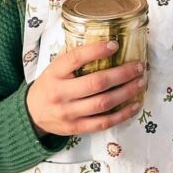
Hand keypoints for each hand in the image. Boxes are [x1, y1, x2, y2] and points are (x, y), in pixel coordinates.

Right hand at [26, 40, 145, 138]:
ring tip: (141, 83)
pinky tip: (135, 105)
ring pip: (103, 103)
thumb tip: (109, 45)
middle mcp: (60, 93)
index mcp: (54, 73)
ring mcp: (68, 113)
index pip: (75, 58)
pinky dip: (123, 114)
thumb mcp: (55, 68)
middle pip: (96, 83)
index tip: (115, 45)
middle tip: (139, 67)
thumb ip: (76, 60)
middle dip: (122, 74)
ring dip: (127, 92)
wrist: (31, 114)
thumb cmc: (51, 85)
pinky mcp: (76, 128)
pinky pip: (103, 122)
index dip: (96, 51)